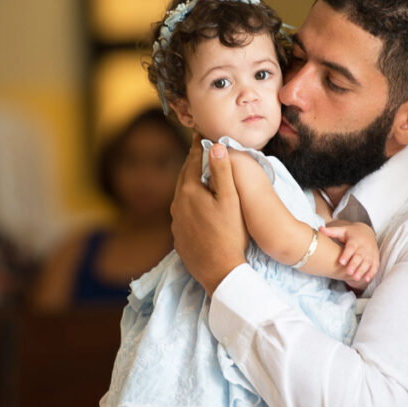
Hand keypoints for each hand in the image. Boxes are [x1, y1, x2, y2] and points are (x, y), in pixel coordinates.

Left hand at [170, 135, 247, 292]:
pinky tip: (198, 207)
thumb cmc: (230, 234)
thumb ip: (222, 172)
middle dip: (192, 163)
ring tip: (199, 177)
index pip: (191, 162)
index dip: (198, 147)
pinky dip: (189, 203)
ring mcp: (176, 223)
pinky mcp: (179, 237)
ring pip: (181, 196)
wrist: (220, 271)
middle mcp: (177, 205)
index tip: (201, 134)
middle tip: (199, 151)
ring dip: (190, 184)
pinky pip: (182, 213)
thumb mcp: (231, 200)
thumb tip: (216, 146)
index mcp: (189, 192)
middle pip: (184, 177)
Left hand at [320, 221, 379, 286]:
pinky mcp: (375, 258)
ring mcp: (370, 253)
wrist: (367, 232)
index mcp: (355, 241)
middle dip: (354, 265)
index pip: (350, 248)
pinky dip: (371, 273)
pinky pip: (374, 266)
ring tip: (355, 278)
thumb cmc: (351, 233)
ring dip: (362, 270)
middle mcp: (364, 247)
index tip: (341, 262)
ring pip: (367, 263)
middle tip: (348, 272)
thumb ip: (331, 231)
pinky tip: (366, 279)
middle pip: (359, 256)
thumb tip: (319, 229)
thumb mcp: (342, 231)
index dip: (346, 255)